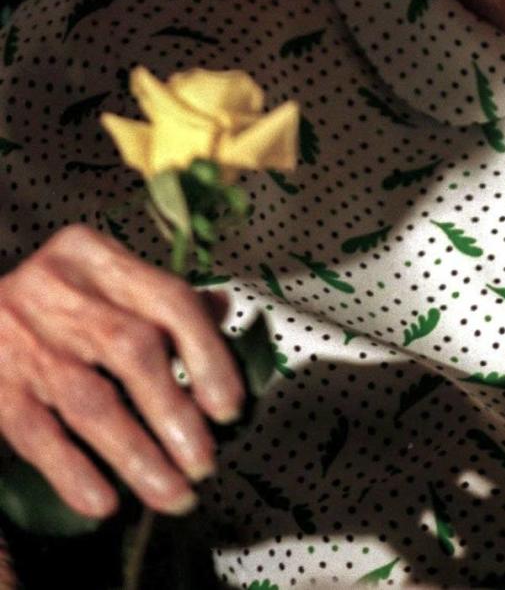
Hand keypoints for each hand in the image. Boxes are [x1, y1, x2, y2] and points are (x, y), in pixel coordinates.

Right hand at [0, 224, 244, 518]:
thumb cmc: (47, 301)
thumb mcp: (99, 281)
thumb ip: (157, 297)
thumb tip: (223, 309)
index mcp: (95, 256)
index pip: (168, 299)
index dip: (208, 355)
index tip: (229, 407)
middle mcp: (57, 287)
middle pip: (133, 350)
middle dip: (176, 413)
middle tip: (204, 462)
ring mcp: (20, 337)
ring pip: (91, 399)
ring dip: (138, 455)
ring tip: (171, 494)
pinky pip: (38, 434)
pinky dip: (74, 472)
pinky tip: (105, 502)